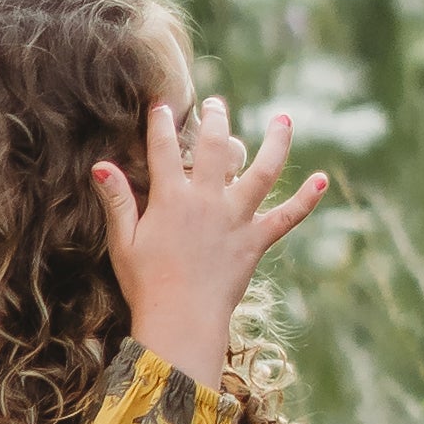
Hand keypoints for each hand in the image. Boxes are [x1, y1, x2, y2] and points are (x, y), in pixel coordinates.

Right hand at [90, 91, 328, 389]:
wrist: (181, 320)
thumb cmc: (146, 285)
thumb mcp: (123, 242)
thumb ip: (117, 201)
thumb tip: (100, 164)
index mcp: (171, 197)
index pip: (162, 148)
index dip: (160, 123)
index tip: (161, 103)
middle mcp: (207, 199)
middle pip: (215, 146)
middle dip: (216, 119)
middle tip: (217, 103)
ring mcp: (236, 218)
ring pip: (263, 171)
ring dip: (276, 142)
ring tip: (284, 119)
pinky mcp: (256, 240)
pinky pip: (288, 217)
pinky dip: (307, 199)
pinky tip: (323, 179)